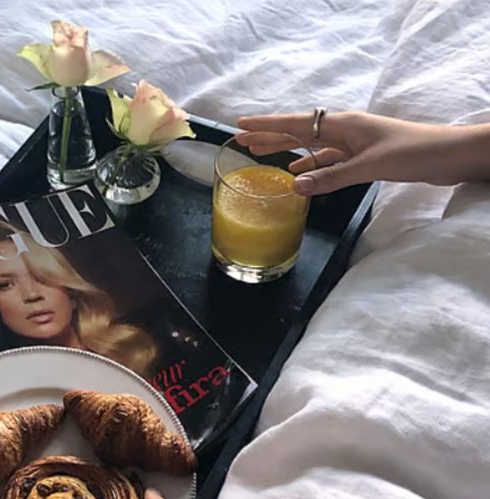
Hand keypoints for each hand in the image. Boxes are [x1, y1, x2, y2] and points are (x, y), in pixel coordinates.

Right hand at [235, 111, 489, 194]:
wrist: (446, 155)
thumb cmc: (411, 153)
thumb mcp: (369, 166)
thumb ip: (331, 177)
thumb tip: (293, 185)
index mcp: (343, 125)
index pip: (296, 123)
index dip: (267, 126)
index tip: (241, 125)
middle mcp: (344, 129)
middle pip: (298, 131)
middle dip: (270, 135)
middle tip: (241, 140)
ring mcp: (352, 143)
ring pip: (309, 145)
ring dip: (285, 150)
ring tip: (260, 154)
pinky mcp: (361, 156)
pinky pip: (326, 159)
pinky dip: (309, 165)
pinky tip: (297, 172)